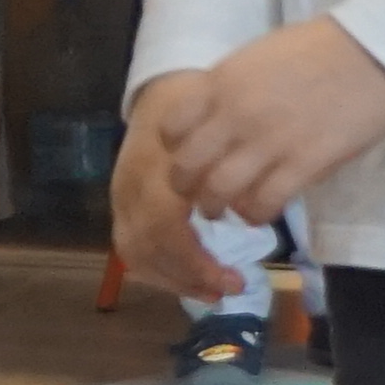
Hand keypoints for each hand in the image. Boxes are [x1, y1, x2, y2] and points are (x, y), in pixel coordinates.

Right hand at [111, 85, 233, 303]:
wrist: (165, 93)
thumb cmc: (206, 112)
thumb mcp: (225, 126)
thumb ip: (239, 162)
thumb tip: (264, 205)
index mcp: (157, 167)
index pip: (164, 227)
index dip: (196, 261)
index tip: (237, 278)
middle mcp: (131, 185)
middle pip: (147, 246)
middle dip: (189, 275)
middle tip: (232, 288)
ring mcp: (121, 195)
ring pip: (134, 253)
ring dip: (174, 279)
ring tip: (215, 291)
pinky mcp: (121, 204)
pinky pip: (131, 247)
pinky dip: (159, 271)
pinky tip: (192, 280)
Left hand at [150, 17, 384, 227]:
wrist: (378, 51)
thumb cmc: (322, 48)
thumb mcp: (258, 57)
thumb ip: (230, 88)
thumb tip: (217, 118)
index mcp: (221, 83)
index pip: (172, 129)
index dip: (176, 149)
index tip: (192, 155)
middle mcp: (235, 115)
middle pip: (187, 168)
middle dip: (189, 187)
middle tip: (202, 193)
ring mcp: (269, 142)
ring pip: (218, 192)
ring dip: (216, 207)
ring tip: (226, 210)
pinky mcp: (304, 164)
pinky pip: (263, 203)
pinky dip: (255, 214)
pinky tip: (261, 211)